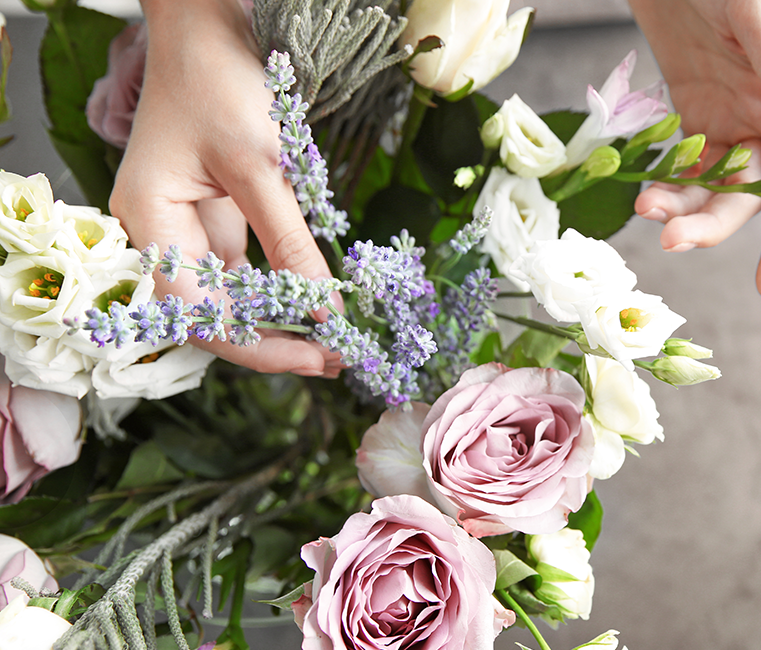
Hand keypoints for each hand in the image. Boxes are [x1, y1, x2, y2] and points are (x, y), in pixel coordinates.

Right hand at [111, 0, 340, 375]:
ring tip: (336, 337)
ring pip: (232, 298)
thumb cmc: (220, 79)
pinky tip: (316, 301)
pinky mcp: (215, 218)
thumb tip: (328, 311)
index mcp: (152, 224)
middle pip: (215, 315)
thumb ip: (291, 243)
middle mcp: (162, 235)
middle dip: (275, 341)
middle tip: (337, 356)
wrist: (209, 26)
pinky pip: (246, 270)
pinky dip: (281, 288)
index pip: (199, 315)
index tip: (319, 358)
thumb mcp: (261, 165)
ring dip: (282, 319)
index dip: (259, 347)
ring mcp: (188, 228)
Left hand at [628, 0, 760, 299]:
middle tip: (670, 239)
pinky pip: (681, 166)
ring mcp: (723, 121)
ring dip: (680, 208)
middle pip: (746, 194)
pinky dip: (665, 185)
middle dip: (710, 224)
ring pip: (709, 187)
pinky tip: (645, 193)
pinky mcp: (689, 117)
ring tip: (646, 208)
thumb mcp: (758, 25)